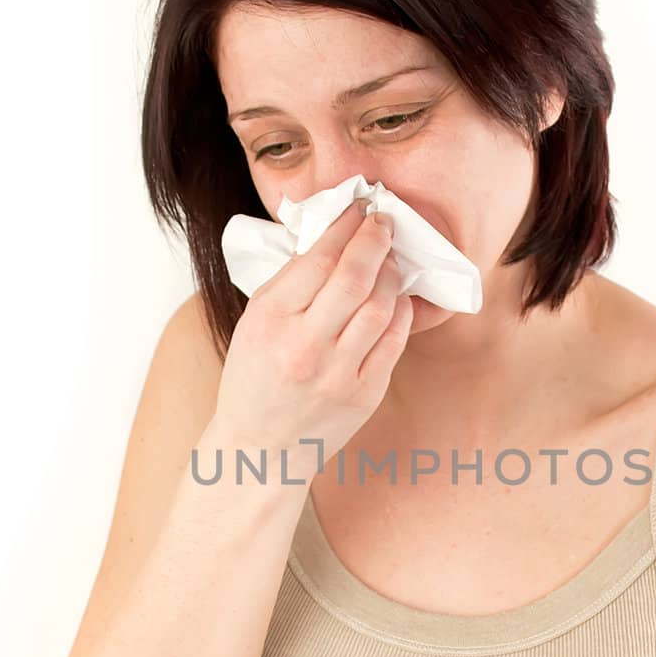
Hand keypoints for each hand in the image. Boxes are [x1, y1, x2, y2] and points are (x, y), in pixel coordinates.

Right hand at [214, 199, 413, 458]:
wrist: (261, 448)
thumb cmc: (255, 380)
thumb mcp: (254, 324)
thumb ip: (290, 283)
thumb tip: (332, 237)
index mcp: (269, 321)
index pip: (317, 259)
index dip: (345, 226)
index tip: (358, 208)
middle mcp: (304, 346)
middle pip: (354, 277)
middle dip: (375, 239)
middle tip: (383, 222)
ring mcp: (337, 373)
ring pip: (380, 307)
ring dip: (391, 273)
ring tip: (390, 259)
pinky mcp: (364, 394)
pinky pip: (394, 341)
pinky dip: (401, 311)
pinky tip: (397, 298)